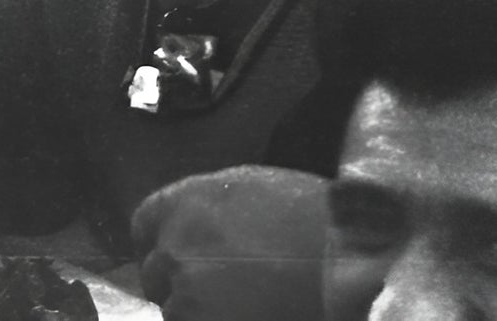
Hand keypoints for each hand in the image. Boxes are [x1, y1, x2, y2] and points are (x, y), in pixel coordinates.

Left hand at [131, 166, 328, 320]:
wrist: (352, 263)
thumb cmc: (317, 219)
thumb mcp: (254, 188)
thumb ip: (212, 206)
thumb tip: (201, 225)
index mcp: (184, 204)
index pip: (144, 226)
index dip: (160, 244)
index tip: (176, 258)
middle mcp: (175, 246)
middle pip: (156, 274)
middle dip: (180, 284)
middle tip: (220, 293)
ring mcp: (186, 294)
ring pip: (175, 311)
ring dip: (200, 312)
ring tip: (244, 306)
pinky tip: (253, 314)